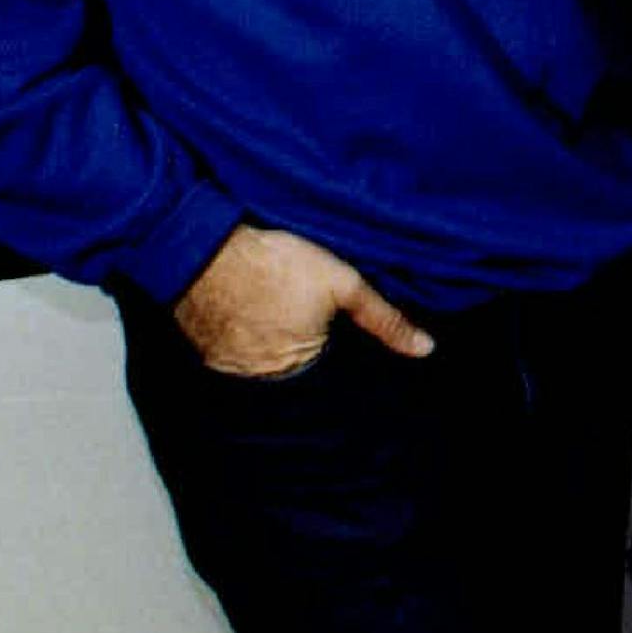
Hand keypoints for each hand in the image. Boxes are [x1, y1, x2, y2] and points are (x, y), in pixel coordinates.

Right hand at [172, 224, 433, 376]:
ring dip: (275, 357)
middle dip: (310, 365)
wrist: (206, 249)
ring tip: (279, 323)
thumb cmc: (277, 264)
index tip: (339, 347)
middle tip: (305, 327)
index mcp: (302, 368)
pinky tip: (253, 323)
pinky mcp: (206, 358)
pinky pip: (235, 363)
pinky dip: (246, 349)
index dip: (341, 366)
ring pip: (265, 373)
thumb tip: (426, 349)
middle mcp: (263, 382)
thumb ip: (385, 320)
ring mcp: (231, 372)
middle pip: (299, 380)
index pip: (333, 383)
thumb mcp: (343, 284)